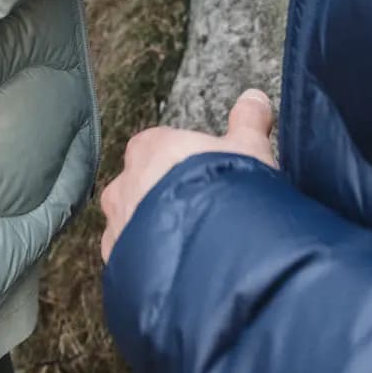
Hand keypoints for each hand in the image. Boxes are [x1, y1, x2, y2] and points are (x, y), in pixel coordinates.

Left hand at [100, 89, 277, 261]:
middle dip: (166, 197)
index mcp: (149, 148)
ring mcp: (117, 229)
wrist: (209, 257)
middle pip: (143, 186)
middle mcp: (124, 185)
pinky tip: (179, 274)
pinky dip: (151, 267)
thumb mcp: (249, 148)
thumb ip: (249, 121)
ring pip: (134, 226)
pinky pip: (132, 263)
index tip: (209, 176)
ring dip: (156, 234)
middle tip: (202, 213)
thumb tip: (255, 98)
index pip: (160, 146)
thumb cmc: (226, 192)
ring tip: (193, 249)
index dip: (187, 161)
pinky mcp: (118, 267)